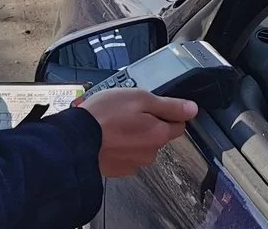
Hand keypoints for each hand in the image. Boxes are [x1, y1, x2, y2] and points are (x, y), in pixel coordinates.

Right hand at [79, 88, 197, 177]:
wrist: (75, 140)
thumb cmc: (105, 116)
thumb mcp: (139, 98)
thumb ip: (169, 105)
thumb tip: (192, 109)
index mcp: (159, 134)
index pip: (178, 124)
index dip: (166, 111)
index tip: (150, 105)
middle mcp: (150, 153)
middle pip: (158, 135)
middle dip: (147, 123)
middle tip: (126, 111)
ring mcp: (134, 163)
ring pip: (141, 145)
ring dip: (132, 135)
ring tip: (112, 123)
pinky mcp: (118, 169)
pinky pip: (125, 155)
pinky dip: (119, 146)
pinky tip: (107, 136)